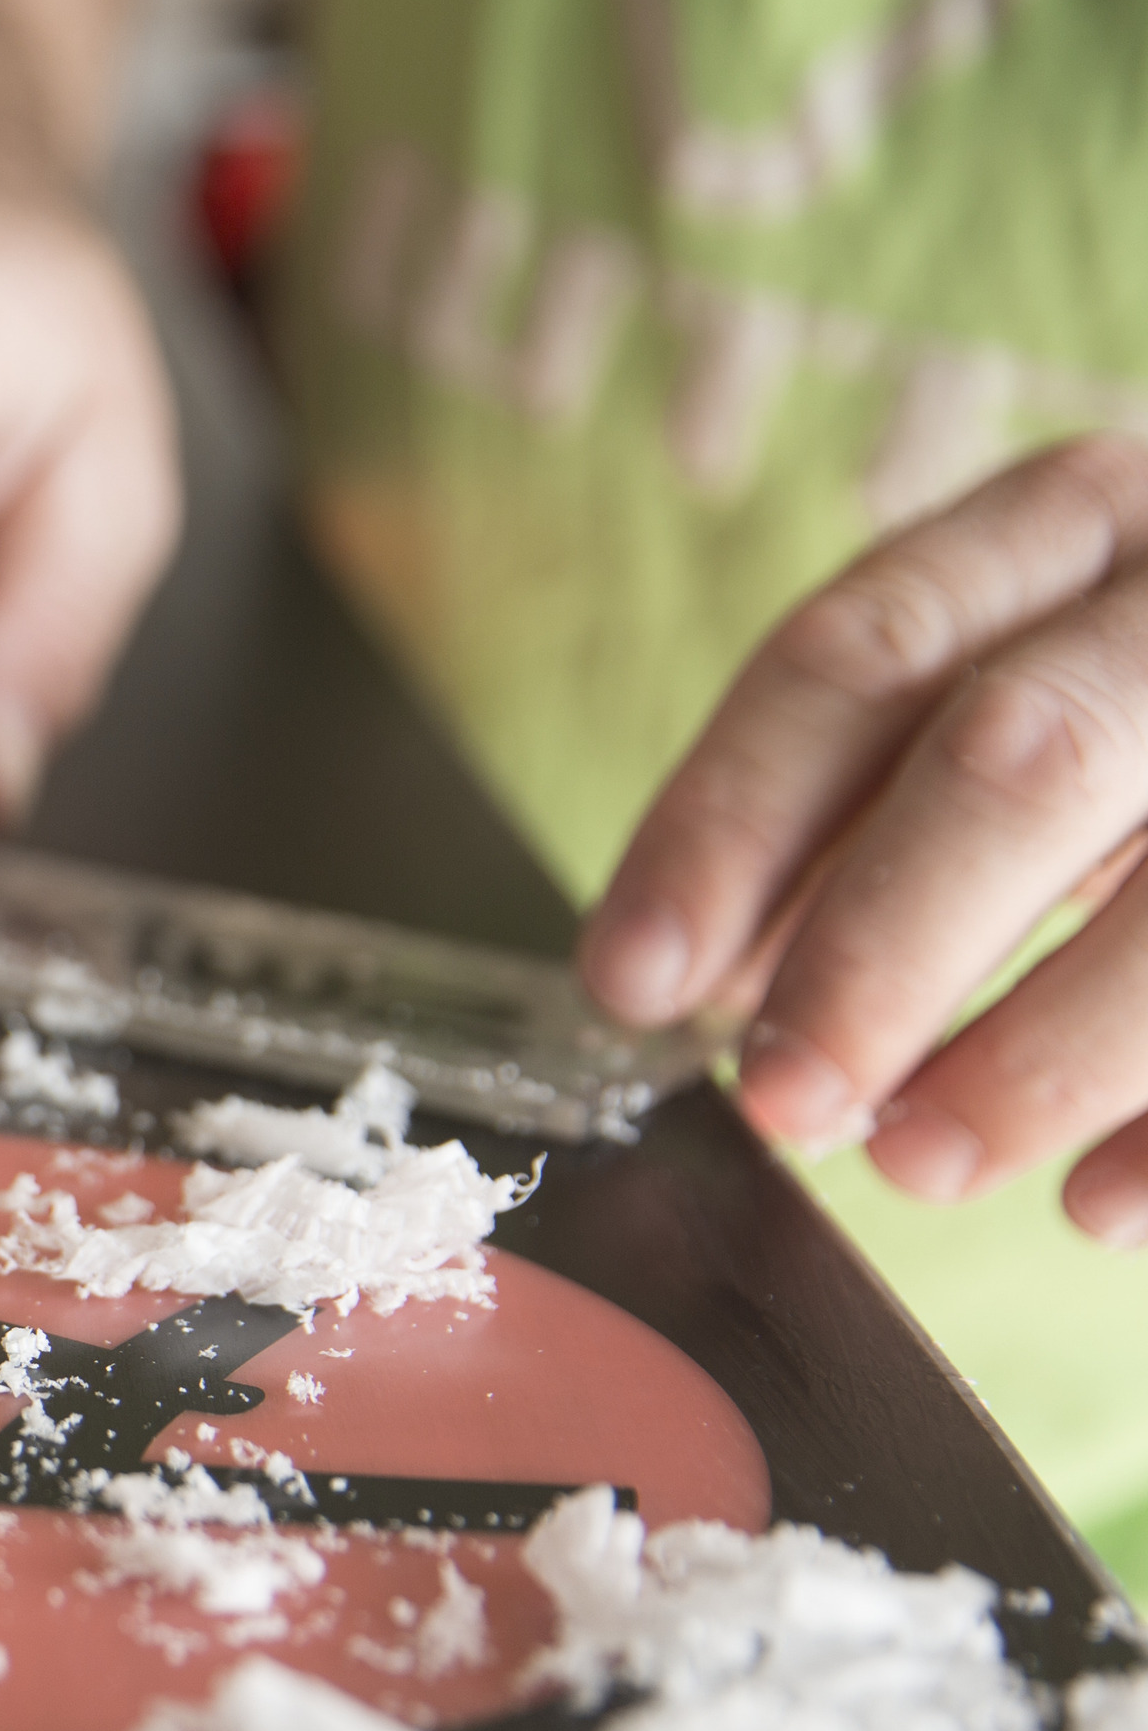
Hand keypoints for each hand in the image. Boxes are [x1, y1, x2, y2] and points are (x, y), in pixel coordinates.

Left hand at [581, 435, 1147, 1245]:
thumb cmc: (1144, 716)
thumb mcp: (1014, 697)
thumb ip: (868, 809)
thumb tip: (693, 987)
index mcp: (1073, 520)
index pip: (863, 655)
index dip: (729, 823)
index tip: (633, 983)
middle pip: (1023, 756)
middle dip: (883, 947)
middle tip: (781, 1103)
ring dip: (1042, 1053)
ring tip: (922, 1164)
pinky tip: (1104, 1210)